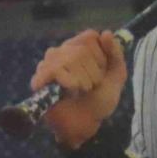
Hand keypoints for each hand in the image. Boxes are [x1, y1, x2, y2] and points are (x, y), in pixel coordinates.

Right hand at [30, 29, 127, 148]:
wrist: (86, 124)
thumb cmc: (99, 100)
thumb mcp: (116, 75)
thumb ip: (115, 54)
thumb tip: (106, 33)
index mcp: (78, 46)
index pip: (90, 36)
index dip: (101, 55)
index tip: (102, 72)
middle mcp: (61, 51)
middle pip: (82, 49)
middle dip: (94, 72)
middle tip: (91, 86)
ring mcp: (48, 63)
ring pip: (71, 58)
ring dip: (84, 80)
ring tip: (81, 91)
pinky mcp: (40, 79)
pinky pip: (56, 70)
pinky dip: (70, 82)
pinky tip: (71, 91)